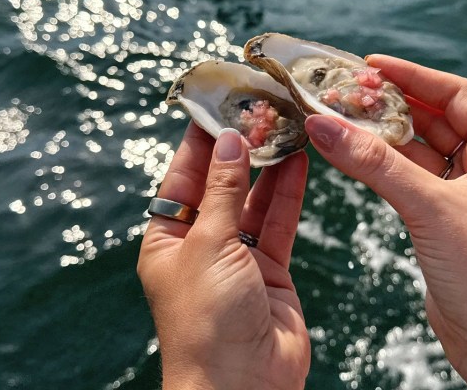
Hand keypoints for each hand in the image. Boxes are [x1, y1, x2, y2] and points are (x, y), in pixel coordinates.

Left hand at [137, 123, 309, 389]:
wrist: (243, 385)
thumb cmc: (206, 321)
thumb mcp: (208, 245)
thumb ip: (222, 192)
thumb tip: (227, 141)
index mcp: (167, 241)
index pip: (182, 179)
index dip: (200, 142)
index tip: (218, 105)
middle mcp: (201, 245)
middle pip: (221, 185)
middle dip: (240, 149)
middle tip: (261, 109)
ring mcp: (238, 257)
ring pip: (255, 200)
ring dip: (269, 165)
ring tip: (285, 127)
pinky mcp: (271, 269)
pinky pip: (279, 222)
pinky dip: (289, 192)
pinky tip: (299, 162)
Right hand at [304, 55, 466, 388]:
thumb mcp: (431, 208)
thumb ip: (375, 164)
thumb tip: (324, 124)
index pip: (458, 96)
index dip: (415, 77)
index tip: (371, 65)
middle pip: (435, 122)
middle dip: (392, 105)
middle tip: (345, 92)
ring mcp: (465, 201)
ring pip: (418, 155)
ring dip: (383, 138)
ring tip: (341, 120)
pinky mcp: (445, 227)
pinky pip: (410, 185)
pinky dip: (383, 171)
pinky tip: (356, 159)